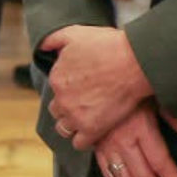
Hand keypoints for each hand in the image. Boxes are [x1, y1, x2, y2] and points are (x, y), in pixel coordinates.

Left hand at [42, 24, 152, 149]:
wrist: (134, 63)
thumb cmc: (108, 45)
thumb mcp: (76, 33)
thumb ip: (53, 39)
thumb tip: (41, 47)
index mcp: (57, 77)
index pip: (55, 89)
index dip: (67, 88)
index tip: (80, 87)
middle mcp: (62, 99)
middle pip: (57, 110)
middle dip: (67, 107)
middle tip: (84, 103)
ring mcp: (76, 116)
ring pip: (64, 128)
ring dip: (72, 125)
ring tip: (87, 119)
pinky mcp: (92, 129)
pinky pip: (79, 143)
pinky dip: (84, 139)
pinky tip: (93, 131)